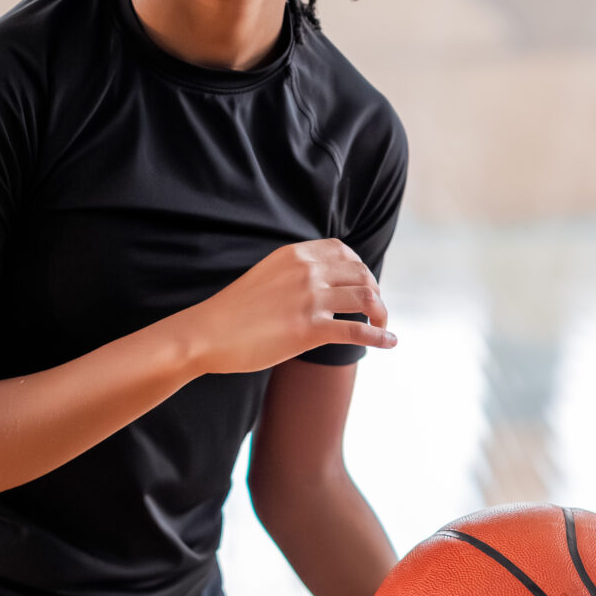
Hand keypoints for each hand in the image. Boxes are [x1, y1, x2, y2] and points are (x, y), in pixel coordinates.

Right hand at [187, 240, 395, 375]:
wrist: (206, 333)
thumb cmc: (231, 312)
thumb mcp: (265, 276)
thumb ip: (292, 274)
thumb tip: (316, 285)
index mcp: (294, 254)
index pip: (343, 252)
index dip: (361, 269)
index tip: (364, 285)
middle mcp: (307, 271)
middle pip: (362, 274)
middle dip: (376, 292)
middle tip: (376, 311)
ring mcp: (310, 299)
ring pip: (366, 299)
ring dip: (381, 313)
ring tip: (383, 326)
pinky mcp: (309, 329)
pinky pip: (357, 330)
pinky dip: (379, 337)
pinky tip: (389, 343)